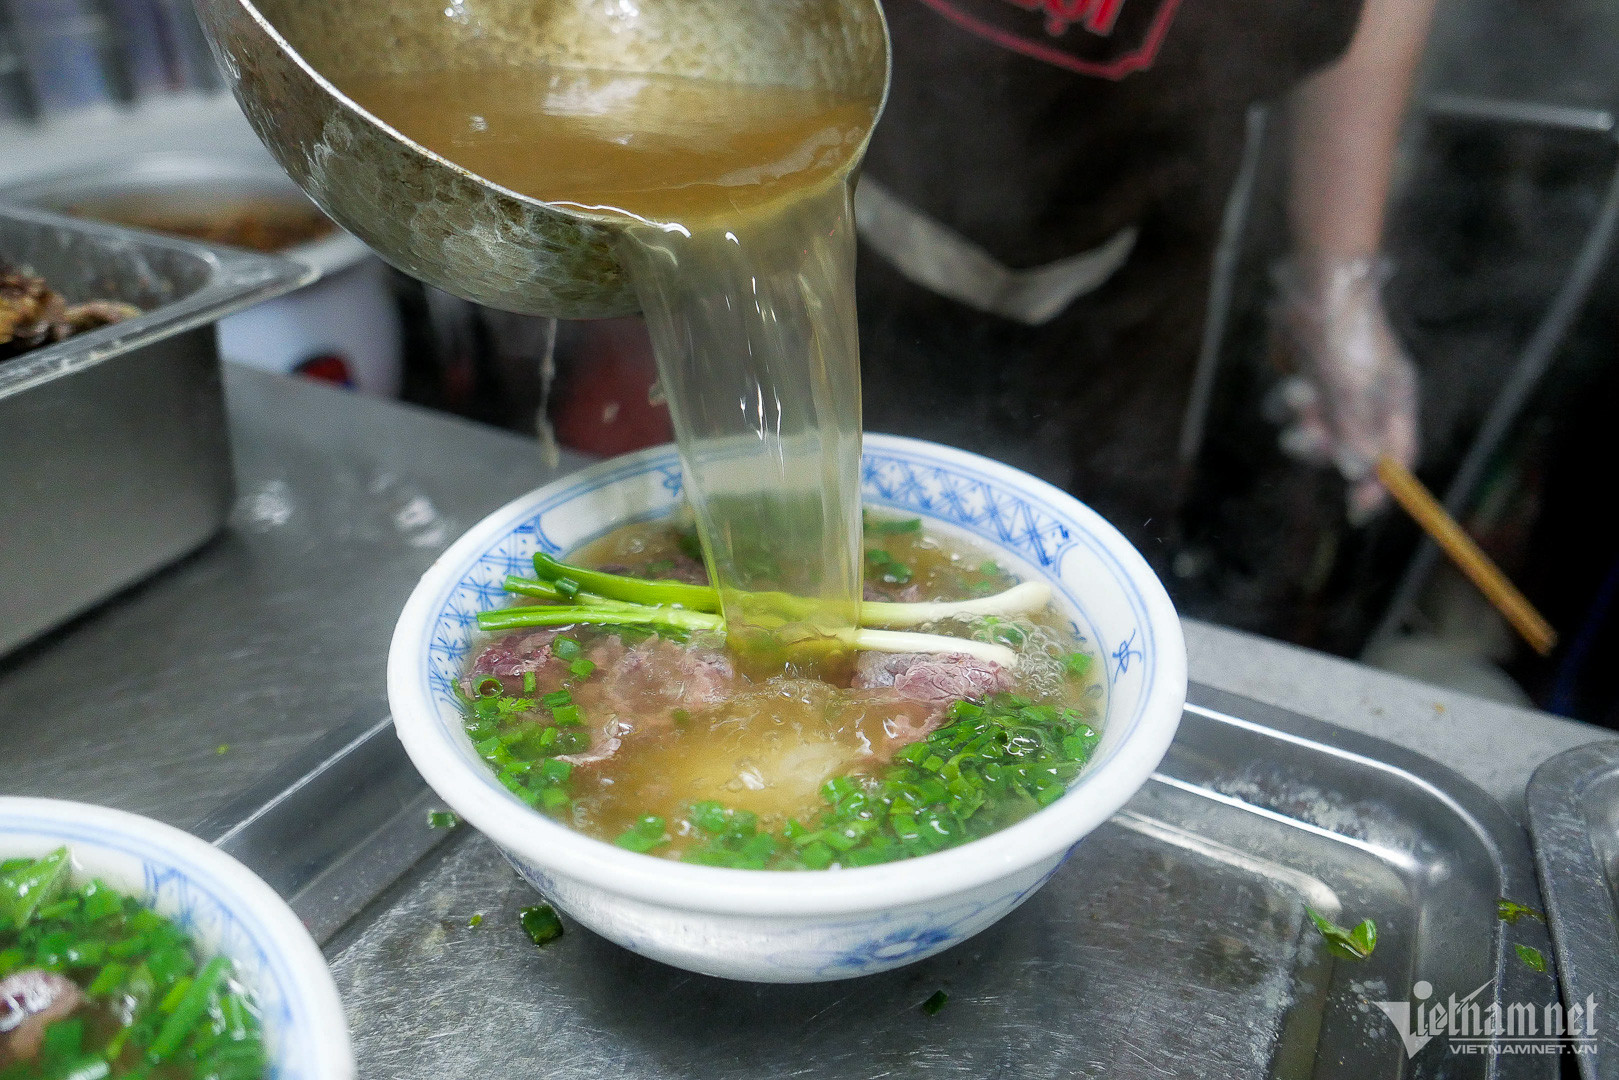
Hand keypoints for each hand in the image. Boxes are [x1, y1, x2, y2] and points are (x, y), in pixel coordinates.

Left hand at [1269, 256, 1418, 522]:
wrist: (1312, 282)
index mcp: (1393, 401)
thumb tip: (1359, 474)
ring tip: (1299, 392)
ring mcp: (1336, 392)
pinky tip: (1291, 377)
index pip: (1395, 457)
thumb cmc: (1340, 331)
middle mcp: (1367, 401)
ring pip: (1313, 435)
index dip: (1380, 486)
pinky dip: (1286, 403)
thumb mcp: (1347, 383)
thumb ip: (1353, 429)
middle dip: (1324, 448)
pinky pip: (1291, 413)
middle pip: (1349, 453)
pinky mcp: (1306, 381)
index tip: (1355, 512)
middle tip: (1306, 434)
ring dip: (1301, 423)